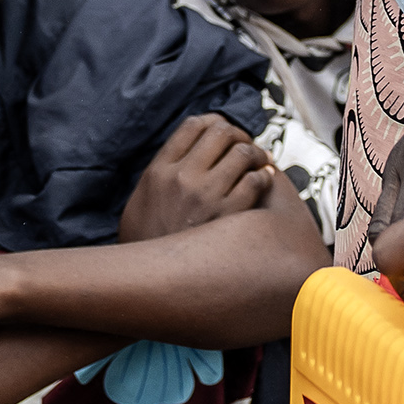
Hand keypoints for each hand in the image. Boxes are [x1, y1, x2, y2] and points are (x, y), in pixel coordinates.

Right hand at [118, 114, 280, 242]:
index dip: (214, 122)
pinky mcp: (228, 217)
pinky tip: (262, 182)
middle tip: (245, 145)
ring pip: (242, 153)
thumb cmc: (146, 243)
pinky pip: (255, 182)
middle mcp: (182, 177)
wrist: (151, 281)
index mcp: (159, 170)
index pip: (193, 125)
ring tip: (258, 161)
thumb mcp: (140, 200)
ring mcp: (206, 196)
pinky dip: (263, 177)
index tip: (222, 130)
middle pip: (221, 132)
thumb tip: (184, 153)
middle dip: (238, 134)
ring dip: (255, 153)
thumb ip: (160, 172)